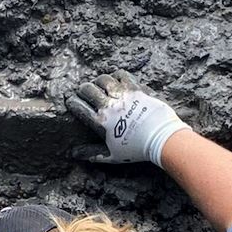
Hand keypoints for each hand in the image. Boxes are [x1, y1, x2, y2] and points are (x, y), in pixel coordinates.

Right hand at [65, 79, 187, 166]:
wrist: (161, 138)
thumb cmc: (137, 150)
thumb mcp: (112, 156)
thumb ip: (92, 154)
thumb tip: (74, 153)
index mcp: (100, 122)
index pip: (78, 106)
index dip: (71, 102)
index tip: (71, 101)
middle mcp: (109, 105)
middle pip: (87, 89)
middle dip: (82, 89)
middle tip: (84, 91)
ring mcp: (122, 95)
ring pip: (103, 79)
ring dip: (98, 81)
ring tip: (99, 84)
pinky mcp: (136, 88)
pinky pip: (121, 75)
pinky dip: (116, 76)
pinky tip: (116, 81)